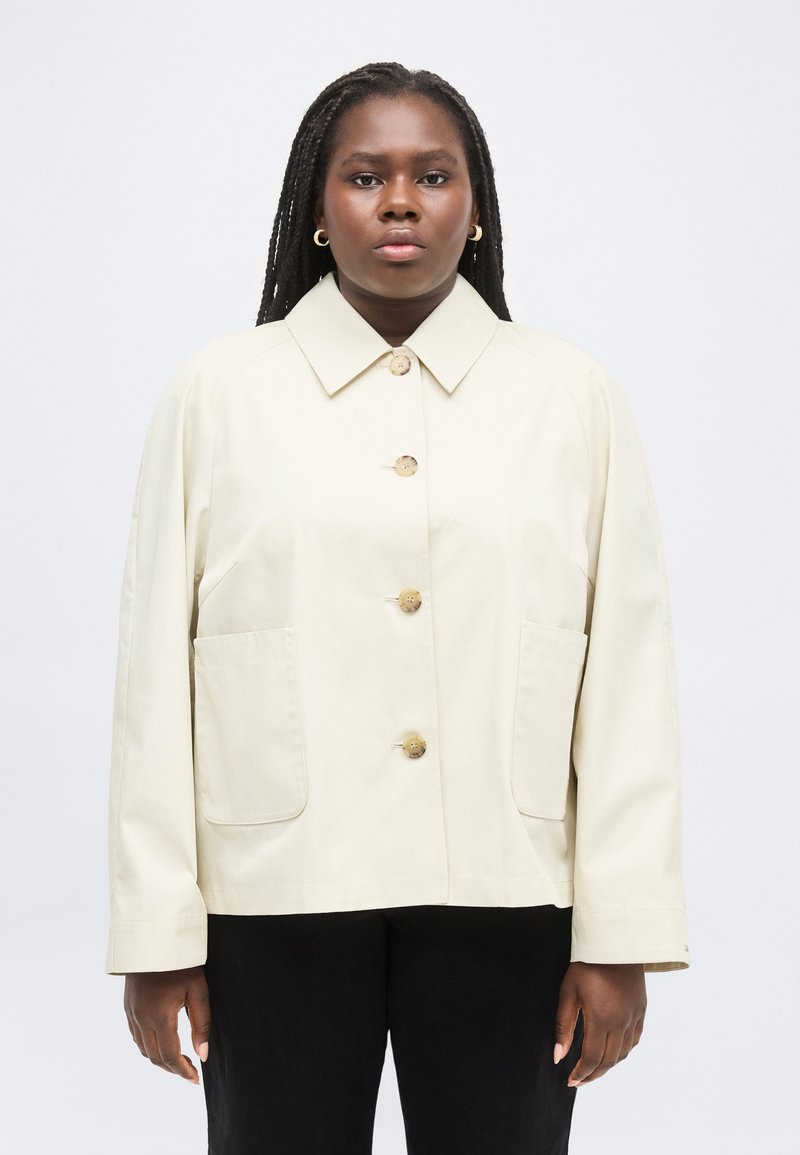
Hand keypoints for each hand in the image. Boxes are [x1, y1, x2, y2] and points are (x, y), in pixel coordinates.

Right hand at [123, 966, 210, 1082]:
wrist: (154, 938)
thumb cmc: (181, 961)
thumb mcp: (198, 990)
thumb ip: (201, 1024)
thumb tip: (203, 1055)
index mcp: (160, 1017)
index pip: (170, 1056)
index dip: (183, 1071)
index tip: (195, 1079)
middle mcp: (141, 1018)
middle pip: (155, 1057)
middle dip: (173, 1068)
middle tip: (190, 1072)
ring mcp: (132, 1012)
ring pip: (143, 1048)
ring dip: (159, 1059)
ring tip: (179, 1061)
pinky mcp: (128, 1005)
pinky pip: (136, 1035)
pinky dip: (148, 1046)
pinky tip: (161, 1044)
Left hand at [553, 962, 645, 1086]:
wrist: (614, 941)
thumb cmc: (586, 964)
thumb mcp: (568, 992)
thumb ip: (563, 1026)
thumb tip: (558, 1057)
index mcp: (601, 1019)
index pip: (592, 1058)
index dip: (581, 1073)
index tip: (570, 1081)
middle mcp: (621, 1022)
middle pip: (608, 1061)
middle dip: (593, 1074)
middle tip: (579, 1081)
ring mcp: (634, 1017)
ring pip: (623, 1053)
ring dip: (608, 1066)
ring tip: (593, 1070)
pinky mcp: (642, 1010)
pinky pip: (634, 1040)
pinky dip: (623, 1052)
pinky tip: (613, 1053)